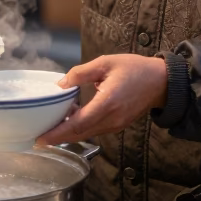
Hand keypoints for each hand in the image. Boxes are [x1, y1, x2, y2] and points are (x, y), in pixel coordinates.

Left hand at [37, 54, 167, 145]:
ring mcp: (116, 125)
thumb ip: (81, 73)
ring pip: (87, 134)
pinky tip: (71, 119)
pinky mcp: (118, 126)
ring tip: (51, 127)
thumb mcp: (105, 63)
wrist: (161, 82)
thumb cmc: (135, 69)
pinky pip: (95, 130)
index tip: (41, 138)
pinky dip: (81, 128)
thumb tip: (61, 85)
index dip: (58, 133)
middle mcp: (112, 119)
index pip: (78, 124)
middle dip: (58, 138)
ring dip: (68, 133)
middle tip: (38, 138)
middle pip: (80, 134)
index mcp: (108, 102)